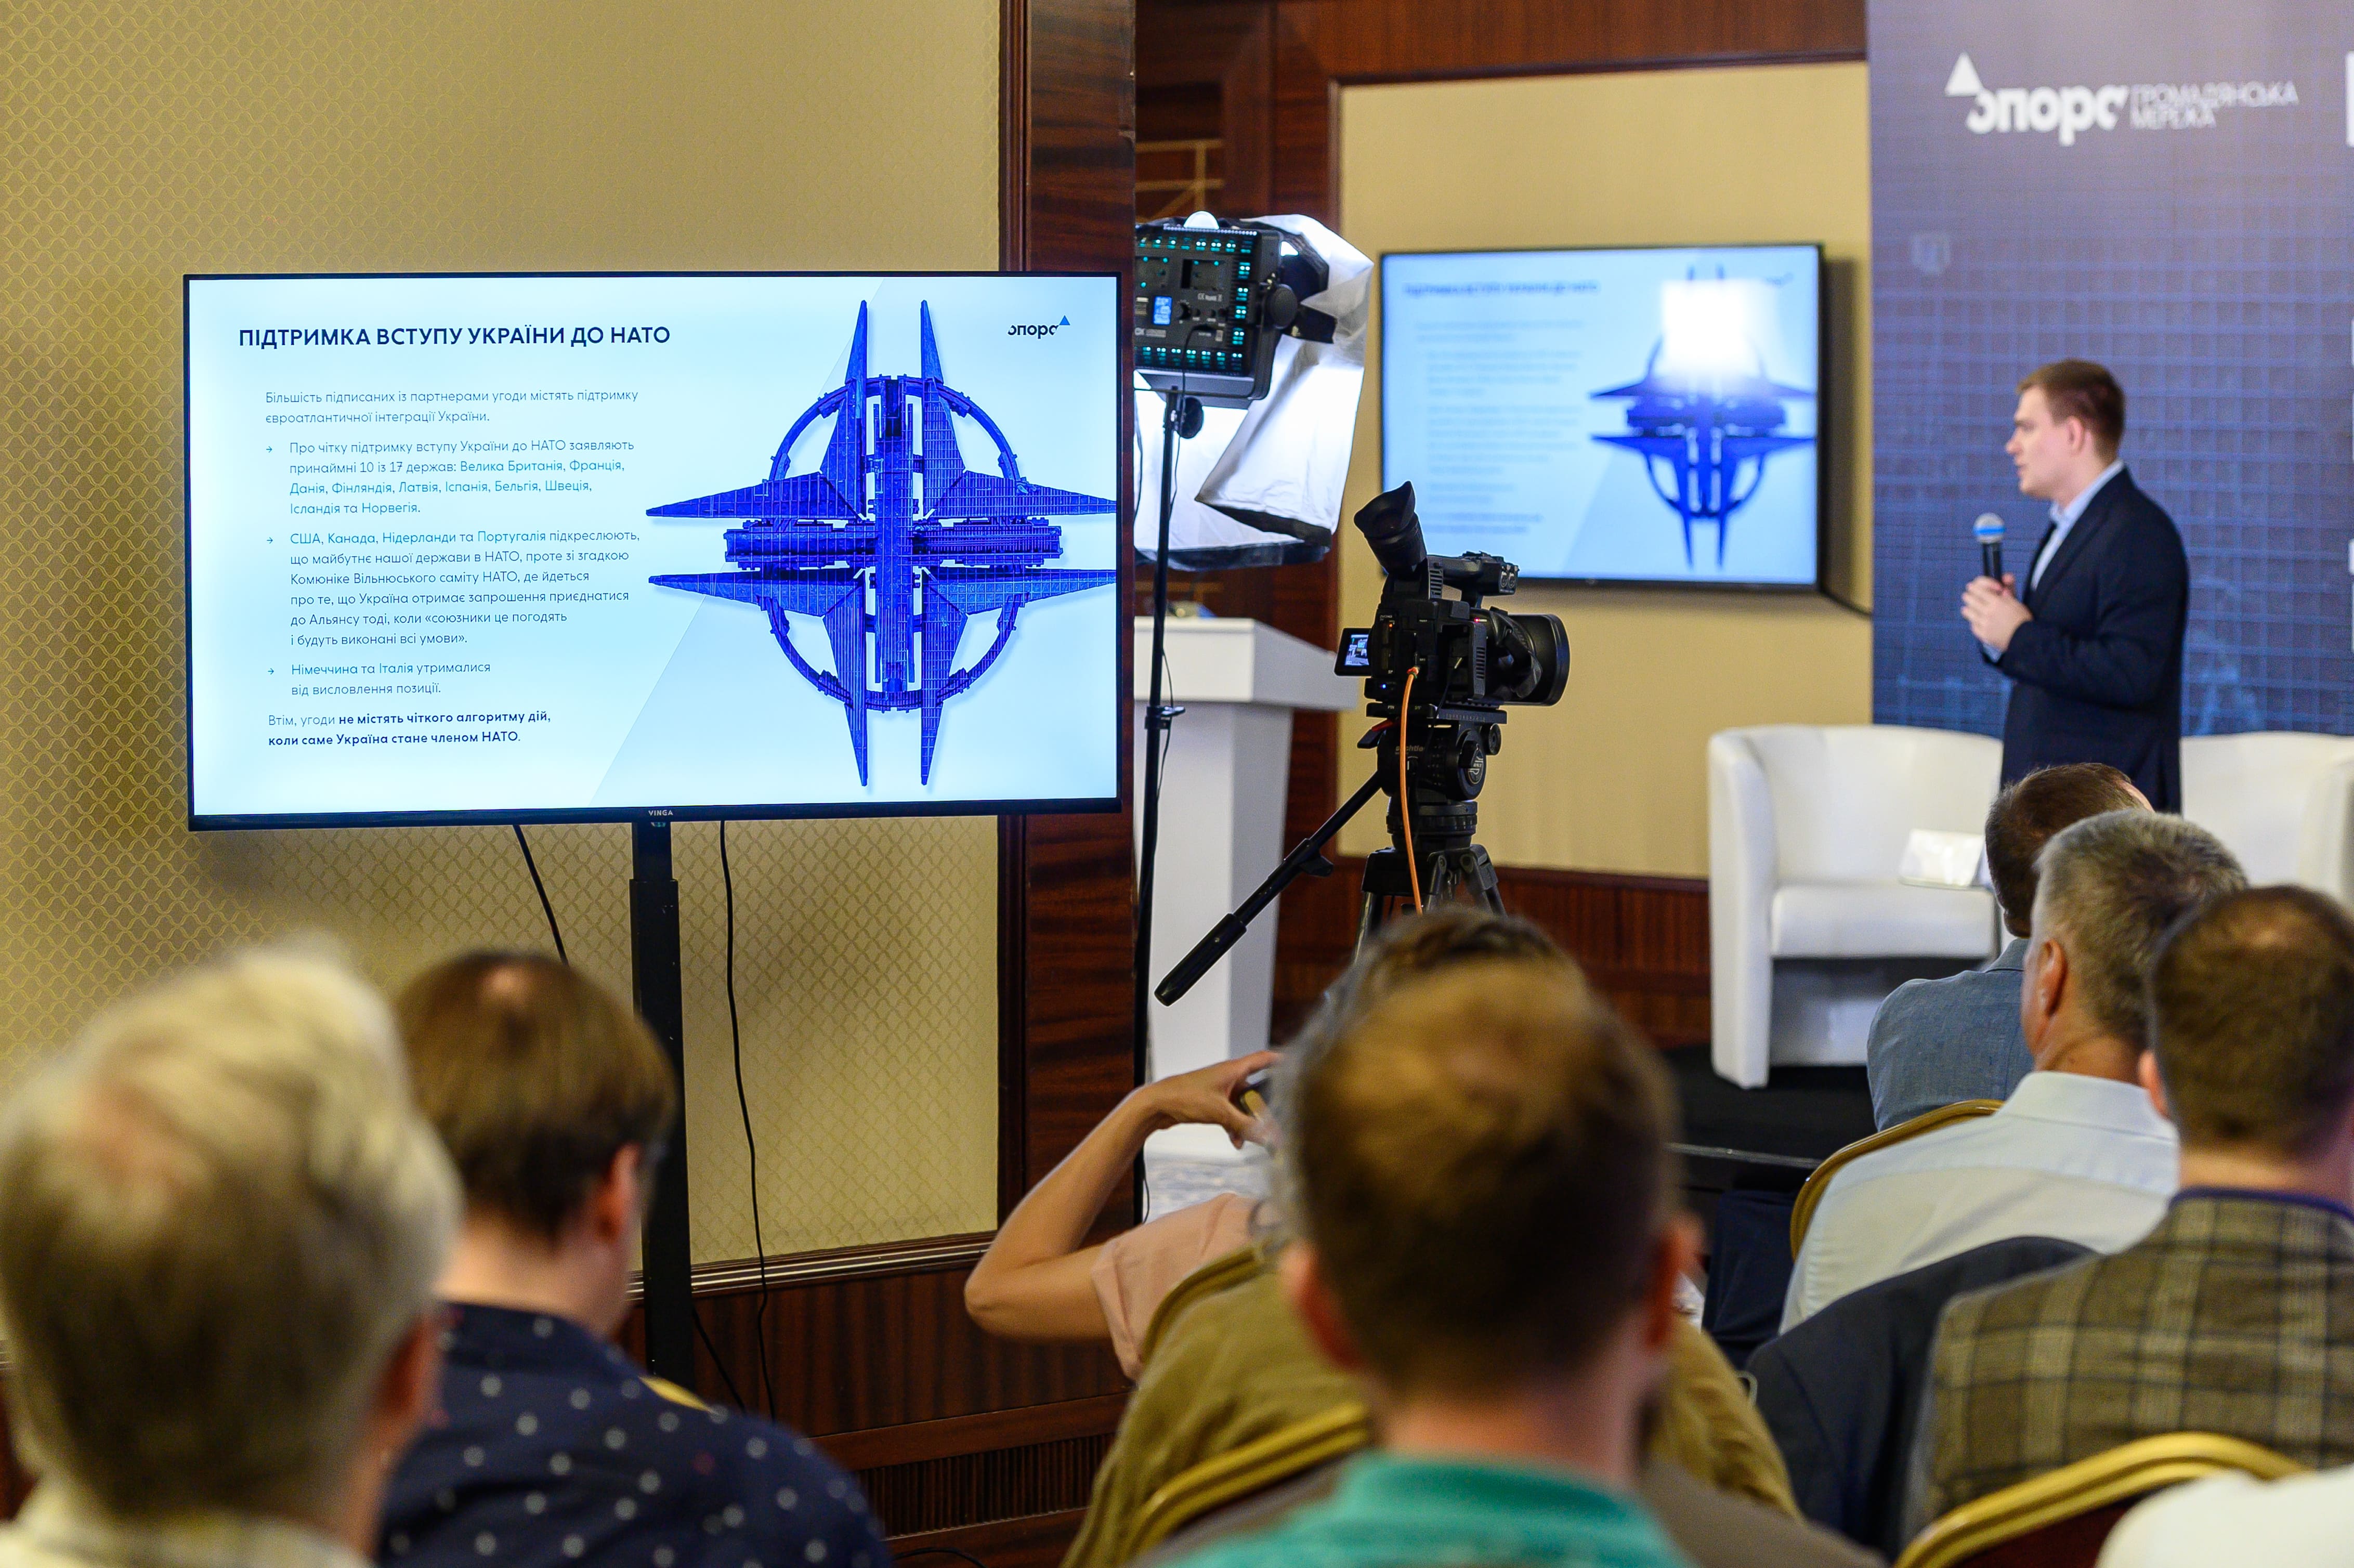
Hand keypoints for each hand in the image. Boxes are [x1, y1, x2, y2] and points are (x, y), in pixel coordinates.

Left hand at [1134, 1050, 1279, 1147]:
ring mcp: (1220, 1091)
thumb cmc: (1185, 1097)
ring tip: (1254, 1139)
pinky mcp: (1211, 1104)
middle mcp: (1228, 1078)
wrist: (1156, 1105)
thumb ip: (1246, 1126)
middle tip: (1277, 1123)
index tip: (1297, 1064)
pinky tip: (1235, 1142)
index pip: (1263, 1059)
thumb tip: (1269, 1137)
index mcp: (1233, 1070)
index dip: (1280, 1060)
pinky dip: (1234, 1127)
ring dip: (1248, 1123)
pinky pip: (1231, 1116)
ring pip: (1243, 1107)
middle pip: (1256, 1090)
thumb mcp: (1220, 1112)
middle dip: (1265, 1108)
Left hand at [1962, 573, 2030, 653]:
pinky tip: (1977, 620)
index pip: (1978, 589)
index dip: (1975, 586)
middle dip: (1970, 595)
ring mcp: (1984, 624)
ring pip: (1967, 611)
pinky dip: (1974, 621)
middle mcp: (1988, 612)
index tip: (1974, 586)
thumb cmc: (2022, 619)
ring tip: (1971, 607)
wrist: (2025, 640)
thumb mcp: (2017, 601)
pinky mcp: (1983, 635)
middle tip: (1970, 595)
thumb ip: (2009, 588)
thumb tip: (2005, 577)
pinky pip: (1972, 625)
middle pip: (1969, 599)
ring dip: (1969, 608)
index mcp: (1997, 602)